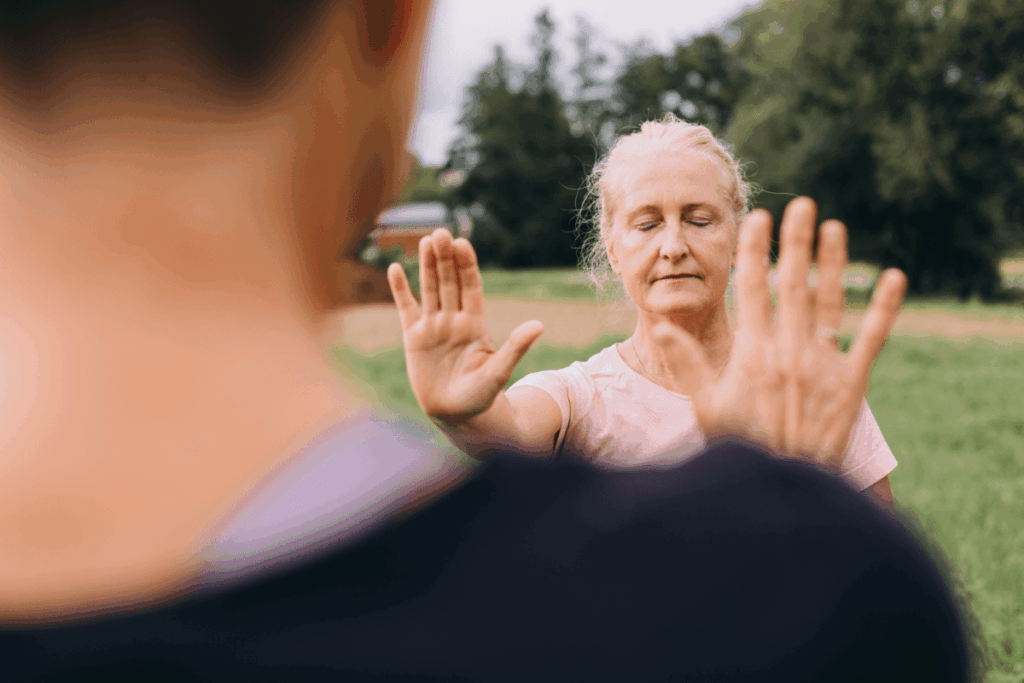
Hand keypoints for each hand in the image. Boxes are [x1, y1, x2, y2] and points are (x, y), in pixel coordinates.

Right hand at [387, 229, 543, 424]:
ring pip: (429, 290)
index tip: (462, 243)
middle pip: (448, 282)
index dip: (466, 266)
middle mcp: (454, 320)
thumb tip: (539, 325)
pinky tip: (395, 268)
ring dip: (426, 266)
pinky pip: (406, 309)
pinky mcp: (414, 339)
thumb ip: (516, 347)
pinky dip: (400, 290)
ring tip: (425, 240)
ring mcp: (433, 327)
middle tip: (440, 233)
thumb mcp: (499, 371)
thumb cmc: (482, 396)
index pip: (470, 287)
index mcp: (475, 323)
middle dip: (444, 259)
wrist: (456, 416)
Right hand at [656, 198, 906, 467]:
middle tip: (802, 204)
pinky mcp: (852, 385)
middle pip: (791, 284)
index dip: (755, 251)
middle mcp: (788, 351)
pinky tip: (894, 278)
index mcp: (752, 353)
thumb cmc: (739, 447)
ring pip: (829, 302)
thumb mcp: (704, 406)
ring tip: (836, 227)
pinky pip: (871, 338)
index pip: (752, 289)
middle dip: (795, 241)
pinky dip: (884, 308)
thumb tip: (658, 324)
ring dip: (833, 262)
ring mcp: (822, 366)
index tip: (758, 219)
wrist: (783, 487)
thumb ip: (685, 362)